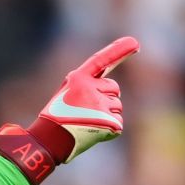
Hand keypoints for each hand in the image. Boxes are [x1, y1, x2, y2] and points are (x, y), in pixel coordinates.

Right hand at [0, 36, 138, 184]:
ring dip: (108, 115)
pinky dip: (109, 130)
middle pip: (114, 88)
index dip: (119, 51)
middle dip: (106, 98)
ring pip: (117, 106)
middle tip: (87, 112)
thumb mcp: (67, 94)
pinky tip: (94, 132)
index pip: (101, 61)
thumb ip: (88, 86)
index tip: (135, 43)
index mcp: (78, 78)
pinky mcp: (109, 121)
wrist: (49, 141)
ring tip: (88, 123)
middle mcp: (91, 88)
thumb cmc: (57, 118)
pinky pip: (118, 124)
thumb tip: (112, 89)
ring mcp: (100, 105)